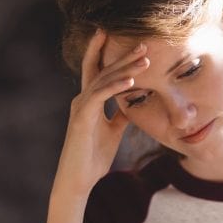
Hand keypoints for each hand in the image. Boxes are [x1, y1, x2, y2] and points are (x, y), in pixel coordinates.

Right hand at [52, 30, 149, 197]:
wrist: (79, 179)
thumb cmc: (93, 157)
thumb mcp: (113, 132)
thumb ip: (120, 116)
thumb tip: (132, 105)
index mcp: (90, 101)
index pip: (101, 72)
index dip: (115, 56)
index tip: (135, 46)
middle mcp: (82, 100)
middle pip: (103, 70)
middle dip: (123, 56)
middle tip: (143, 43)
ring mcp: (80, 107)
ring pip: (103, 80)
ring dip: (124, 69)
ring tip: (144, 60)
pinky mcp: (81, 118)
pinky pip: (99, 97)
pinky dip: (115, 87)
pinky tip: (131, 82)